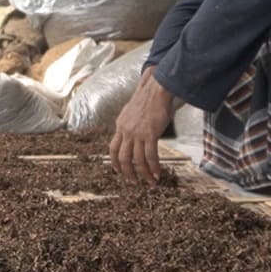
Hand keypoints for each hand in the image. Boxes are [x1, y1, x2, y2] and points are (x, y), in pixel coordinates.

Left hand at [108, 68, 175, 184]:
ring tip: (149, 181)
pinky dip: (154, 167)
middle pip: (122, 157)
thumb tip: (133, 133)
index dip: (114, 161)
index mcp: (120, 125)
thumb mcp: (132, 111)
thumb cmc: (149, 98)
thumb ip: (130, 123)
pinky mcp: (150, 134)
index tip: (118, 171)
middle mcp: (126, 130)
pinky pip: (150, 156)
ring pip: (137, 160)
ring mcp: (137, 133)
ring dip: (143, 173)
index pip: (113, 148)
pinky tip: (157, 174)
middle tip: (133, 181)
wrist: (156, 89)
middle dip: (128, 172)